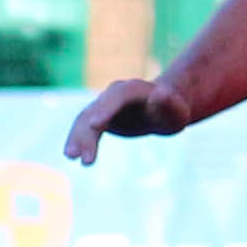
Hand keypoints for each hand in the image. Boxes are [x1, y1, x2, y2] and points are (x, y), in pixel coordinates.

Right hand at [63, 77, 188, 167]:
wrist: (162, 110)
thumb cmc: (172, 112)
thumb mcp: (176, 110)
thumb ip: (168, 103)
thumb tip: (159, 94)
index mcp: (132, 90)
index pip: (116, 98)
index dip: (105, 110)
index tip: (94, 125)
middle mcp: (114, 94)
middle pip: (96, 110)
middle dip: (85, 131)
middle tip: (77, 154)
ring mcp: (104, 105)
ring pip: (85, 120)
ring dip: (76, 137)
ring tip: (71, 157)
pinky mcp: (99, 117)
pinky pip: (84, 128)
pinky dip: (78, 140)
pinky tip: (73, 156)